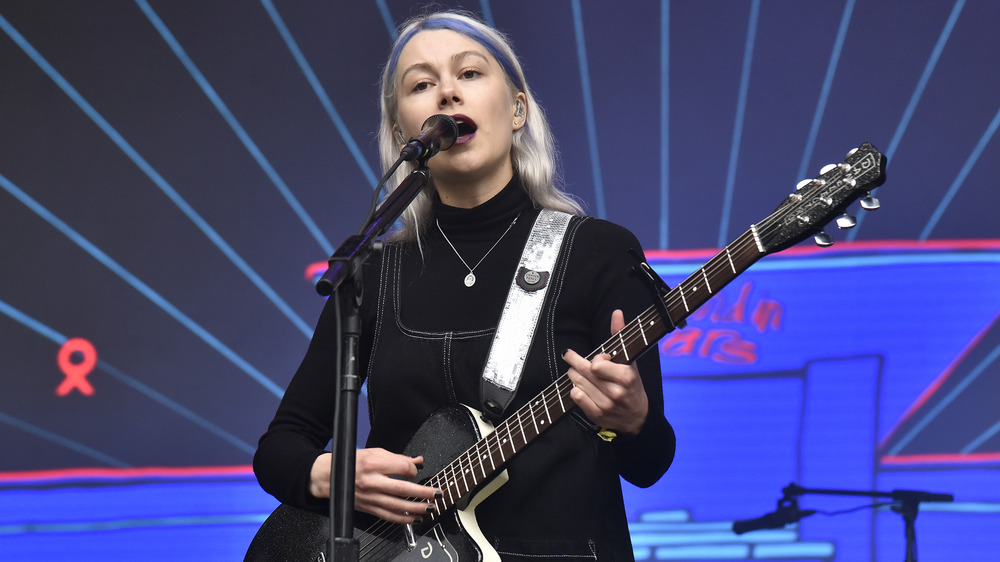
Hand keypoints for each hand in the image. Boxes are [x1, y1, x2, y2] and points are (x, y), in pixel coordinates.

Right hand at [310, 449, 441, 524]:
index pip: (400, 468)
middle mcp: (371, 482)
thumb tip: (417, 461)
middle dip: (422, 493)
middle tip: (436, 494)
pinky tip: (415, 518)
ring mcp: (369, 497)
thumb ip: (397, 458)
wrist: (329, 477)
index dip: (413, 469)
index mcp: (373, 464)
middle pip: (401, 489)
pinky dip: (403, 519)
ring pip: (397, 506)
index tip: (416, 470)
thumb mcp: (374, 453)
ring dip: (416, 509)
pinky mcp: (368, 508)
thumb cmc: (351, 462)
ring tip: (430, 508)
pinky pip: (388, 516)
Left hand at [563, 309, 648, 435]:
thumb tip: (616, 313)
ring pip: (577, 384)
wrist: (637, 416)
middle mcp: (616, 392)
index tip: (599, 358)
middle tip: (569, 356)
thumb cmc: (632, 385)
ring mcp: (606, 405)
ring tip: (576, 372)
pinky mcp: (597, 415)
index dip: (595, 359)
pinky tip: (580, 387)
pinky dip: (575, 390)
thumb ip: (620, 335)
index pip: (597, 365)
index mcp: (626, 377)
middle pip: (583, 373)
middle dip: (574, 362)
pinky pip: (576, 398)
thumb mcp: (630, 361)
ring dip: (574, 376)